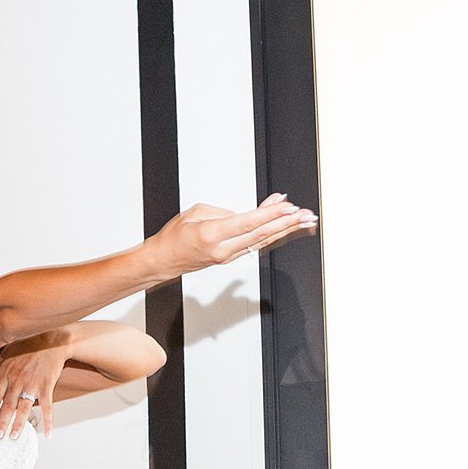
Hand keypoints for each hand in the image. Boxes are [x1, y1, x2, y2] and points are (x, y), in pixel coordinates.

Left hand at [0, 342, 67, 437]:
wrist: (51, 338)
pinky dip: (48, 420)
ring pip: (23, 408)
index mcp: (6, 372)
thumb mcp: (8, 352)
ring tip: (13, 436)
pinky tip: (48, 432)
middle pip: (7, 405)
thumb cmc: (29, 344)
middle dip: (2, 422)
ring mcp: (32, 384)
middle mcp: (17, 380)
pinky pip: (47, 406)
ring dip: (18, 424)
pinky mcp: (46, 386)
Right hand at [149, 194, 316, 279]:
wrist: (161, 262)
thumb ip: (221, 212)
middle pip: (261, 234)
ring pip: (261, 241)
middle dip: (286, 223)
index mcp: (211, 234)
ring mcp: (227, 256)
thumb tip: (243, 215)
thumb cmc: (172, 238)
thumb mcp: (193, 213)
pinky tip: (281, 227)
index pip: (248, 223)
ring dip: (284, 230)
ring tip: (303, 222)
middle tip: (306, 215)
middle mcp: (222, 249)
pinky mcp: (229, 258)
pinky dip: (269, 234)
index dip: (270, 214)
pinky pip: (254, 245)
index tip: (288, 207)